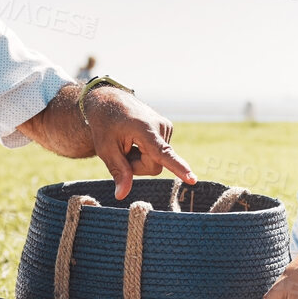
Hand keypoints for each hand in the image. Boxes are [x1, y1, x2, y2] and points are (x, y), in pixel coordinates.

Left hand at [80, 87, 196, 199]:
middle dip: (137, 166)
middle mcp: (161, 126)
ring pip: (158, 161)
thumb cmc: (105, 125)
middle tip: (122, 151)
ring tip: (129, 141)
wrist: (110, 101)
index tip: (192, 179)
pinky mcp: (167, 129)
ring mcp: (166, 127)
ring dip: (141, 158)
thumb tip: (121, 196)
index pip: (163, 154)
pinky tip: (137, 140)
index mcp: (145, 130)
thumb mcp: (105, 150)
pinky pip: (159, 154)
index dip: (178, 168)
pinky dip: (146, 152)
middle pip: (154, 166)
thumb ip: (118, 172)